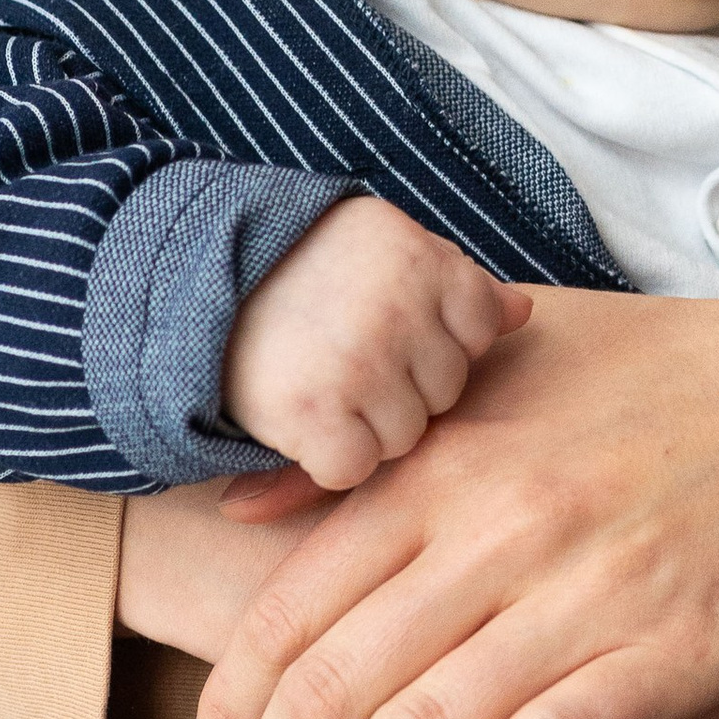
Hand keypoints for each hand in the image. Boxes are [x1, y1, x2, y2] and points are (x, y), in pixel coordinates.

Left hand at [191, 281, 718, 718]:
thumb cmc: (684, 376)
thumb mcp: (524, 362)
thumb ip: (387, 431)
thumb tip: (245, 506)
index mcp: (460, 452)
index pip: (300, 597)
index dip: (237, 696)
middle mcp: (508, 521)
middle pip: (340, 680)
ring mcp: (593, 587)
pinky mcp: (677, 649)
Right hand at [221, 195, 531, 489]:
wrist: (193, 275)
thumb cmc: (304, 266)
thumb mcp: (385, 249)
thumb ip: (456, 283)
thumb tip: (525, 314)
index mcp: (423, 261)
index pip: (479, 329)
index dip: (436, 338)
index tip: (392, 328)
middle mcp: (398, 310)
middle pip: (445, 390)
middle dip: (405, 385)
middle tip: (348, 356)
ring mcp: (358, 364)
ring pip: (405, 436)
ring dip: (368, 426)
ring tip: (324, 383)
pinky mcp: (312, 413)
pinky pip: (353, 469)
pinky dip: (328, 460)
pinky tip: (302, 422)